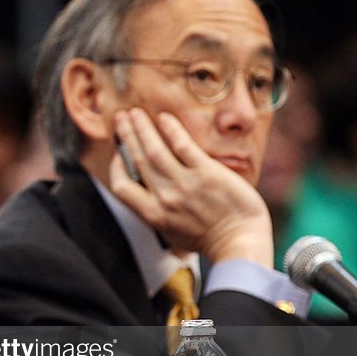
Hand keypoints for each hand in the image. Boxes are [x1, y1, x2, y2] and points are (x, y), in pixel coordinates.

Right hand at [108, 108, 273, 266]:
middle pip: (137, 160)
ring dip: (142, 128)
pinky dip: (171, 131)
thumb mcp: (171, 232)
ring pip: (154, 150)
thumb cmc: (208, 239)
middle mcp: (164, 198)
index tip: (120, 153)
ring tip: (135, 113)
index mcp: (152, 214)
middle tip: (121, 118)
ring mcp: (185, 184)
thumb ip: (156, 212)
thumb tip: (146, 192)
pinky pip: (184, 147)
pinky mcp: (207, 174)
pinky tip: (164, 118)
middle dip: (126, 135)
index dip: (117, 166)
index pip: (121, 185)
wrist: (239, 242)